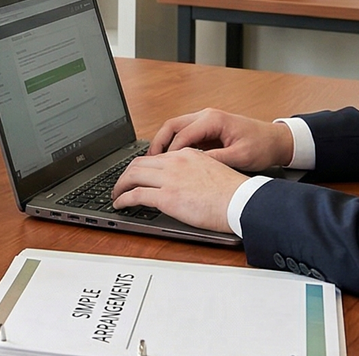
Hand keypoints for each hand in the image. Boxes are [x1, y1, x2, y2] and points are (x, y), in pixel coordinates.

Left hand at [111, 149, 246, 231]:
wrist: (242, 201)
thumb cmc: (234, 193)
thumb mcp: (212, 171)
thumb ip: (194, 172)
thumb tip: (185, 183)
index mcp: (187, 154)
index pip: (156, 156)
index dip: (141, 166)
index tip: (136, 174)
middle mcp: (175, 162)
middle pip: (138, 163)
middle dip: (125, 174)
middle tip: (120, 184)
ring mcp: (169, 178)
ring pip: (132, 176)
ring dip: (120, 186)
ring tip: (116, 195)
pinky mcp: (167, 197)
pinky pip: (135, 195)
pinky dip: (123, 199)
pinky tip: (120, 204)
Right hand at [147, 108, 293, 171]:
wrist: (276, 141)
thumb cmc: (262, 146)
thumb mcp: (239, 157)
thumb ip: (214, 161)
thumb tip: (192, 167)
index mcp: (213, 120)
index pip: (182, 134)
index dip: (169, 152)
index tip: (161, 168)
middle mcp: (206, 116)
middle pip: (172, 126)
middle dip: (158, 143)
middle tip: (148, 162)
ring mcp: (206, 120)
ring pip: (175, 128)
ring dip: (164, 143)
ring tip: (155, 162)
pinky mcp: (208, 128)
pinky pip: (185, 134)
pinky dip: (174, 145)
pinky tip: (171, 160)